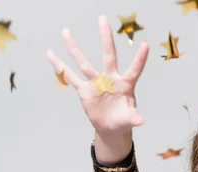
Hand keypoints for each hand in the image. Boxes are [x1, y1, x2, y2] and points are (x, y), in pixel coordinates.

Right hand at [46, 15, 148, 135]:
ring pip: (84, 62)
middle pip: (108, 55)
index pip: (134, 70)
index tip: (145, 44)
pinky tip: (51, 54)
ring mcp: (96, 82)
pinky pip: (70, 77)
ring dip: (74, 48)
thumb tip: (141, 121)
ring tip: (65, 31)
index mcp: (126, 85)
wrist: (111, 127)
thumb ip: (134, 118)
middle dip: (106, 38)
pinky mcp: (84, 90)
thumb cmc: (123, 120)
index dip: (140, 59)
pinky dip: (60, 67)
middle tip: (102, 19)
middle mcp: (111, 79)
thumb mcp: (130, 119)